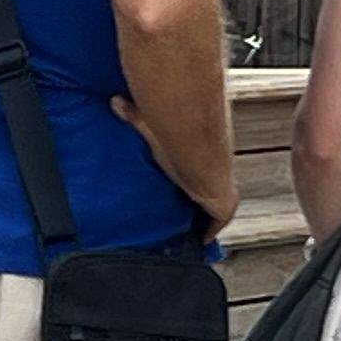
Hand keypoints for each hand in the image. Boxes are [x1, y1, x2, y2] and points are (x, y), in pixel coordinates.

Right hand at [114, 97, 235, 227]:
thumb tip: (116, 99)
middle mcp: (214, 174)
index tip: (177, 191)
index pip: (195, 172)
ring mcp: (221, 191)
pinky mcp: (224, 207)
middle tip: (177, 217)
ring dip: (200, 219)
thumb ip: (134, 114)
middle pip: (203, 193)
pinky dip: (208, 232)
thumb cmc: (177, 136)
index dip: (187, 183)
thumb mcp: (151, 125)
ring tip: (184, 232)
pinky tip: (199, 241)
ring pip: (210, 210)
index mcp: (201, 156)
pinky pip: (215, 225)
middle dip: (193, 204)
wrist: (197, 151)